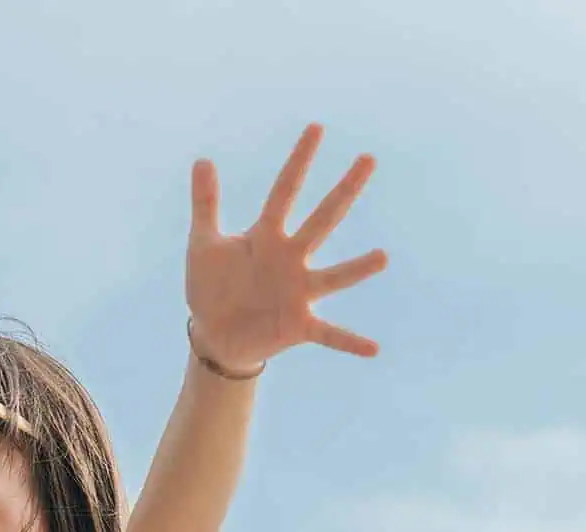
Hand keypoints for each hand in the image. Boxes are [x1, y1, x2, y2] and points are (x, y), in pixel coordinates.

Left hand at [186, 124, 387, 367]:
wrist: (214, 333)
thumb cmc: (212, 285)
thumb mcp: (203, 244)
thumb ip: (205, 204)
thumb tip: (202, 159)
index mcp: (266, 236)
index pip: (285, 191)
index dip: (298, 161)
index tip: (316, 128)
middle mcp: (290, 259)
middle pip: (321, 220)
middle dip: (343, 191)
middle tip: (368, 160)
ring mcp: (298, 292)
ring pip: (333, 277)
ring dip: (357, 269)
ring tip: (382, 257)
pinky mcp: (299, 325)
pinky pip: (330, 334)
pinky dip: (350, 342)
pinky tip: (374, 349)